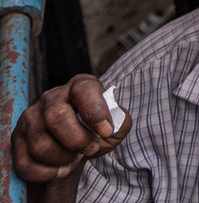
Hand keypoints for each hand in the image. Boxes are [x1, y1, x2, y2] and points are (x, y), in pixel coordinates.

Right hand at [11, 76, 128, 183]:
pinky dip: (47, 173)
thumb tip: (114, 125)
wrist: (71, 150)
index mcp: (79, 86)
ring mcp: (31, 117)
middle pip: (56, 117)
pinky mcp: (17, 139)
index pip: (84, 90)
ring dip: (62, 159)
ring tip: (74, 159)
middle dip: (77, 140)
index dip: (95, 111)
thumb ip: (120, 123)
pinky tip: (60, 169)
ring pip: (40, 144)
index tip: (105, 131)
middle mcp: (52, 97)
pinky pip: (26, 162)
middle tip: (90, 148)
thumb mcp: (113, 128)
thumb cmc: (93, 133)